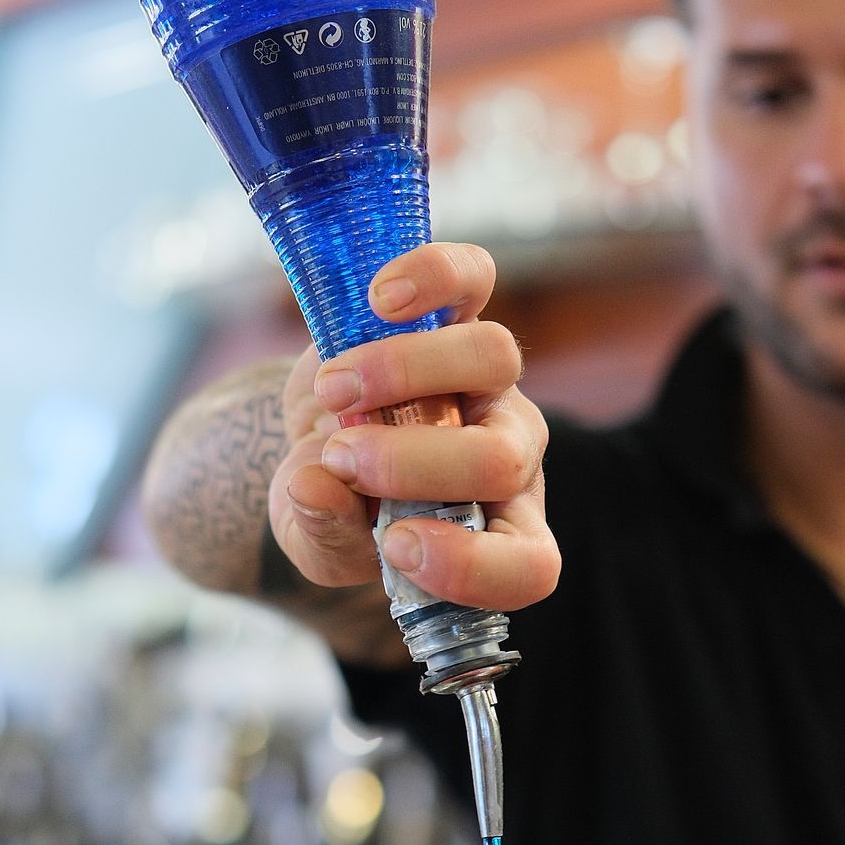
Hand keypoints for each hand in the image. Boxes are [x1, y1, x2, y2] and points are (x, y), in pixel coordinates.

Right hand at [267, 242, 560, 610]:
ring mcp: (490, 383)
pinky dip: (431, 279)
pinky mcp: (457, 314)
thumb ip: (325, 530)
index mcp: (492, 530)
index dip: (472, 565)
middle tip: (342, 459)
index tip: (394, 545)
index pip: (528, 565)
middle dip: (414, 463)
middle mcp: (508, 456)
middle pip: (504, 457)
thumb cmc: (340, 506)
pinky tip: (380, 300)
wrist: (324, 438)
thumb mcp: (321, 539)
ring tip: (335, 391)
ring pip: (492, 358)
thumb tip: (315, 486)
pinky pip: (472, 278)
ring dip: (404, 374)